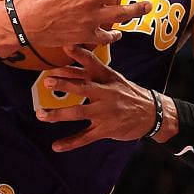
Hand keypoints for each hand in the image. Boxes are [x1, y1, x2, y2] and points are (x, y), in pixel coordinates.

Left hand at [39, 47, 166, 151]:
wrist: (152, 113)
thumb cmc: (128, 93)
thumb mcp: (114, 78)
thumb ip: (91, 71)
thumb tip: (68, 60)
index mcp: (107, 78)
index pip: (92, 63)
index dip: (79, 55)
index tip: (66, 46)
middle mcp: (105, 94)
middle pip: (83, 88)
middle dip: (65, 84)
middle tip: (47, 82)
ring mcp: (105, 113)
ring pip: (79, 113)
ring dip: (58, 114)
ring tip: (41, 115)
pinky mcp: (105, 129)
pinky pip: (85, 137)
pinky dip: (70, 143)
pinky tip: (56, 146)